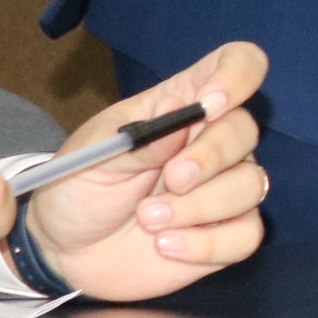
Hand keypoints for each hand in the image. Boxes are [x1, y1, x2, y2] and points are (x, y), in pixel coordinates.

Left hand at [23, 42, 269, 301]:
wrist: (67, 252)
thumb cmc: (79, 191)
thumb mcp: (91, 159)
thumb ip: (137, 140)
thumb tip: (179, 110)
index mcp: (184, 107)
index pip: (236, 65)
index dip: (237, 75)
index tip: (211, 105)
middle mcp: (214, 143)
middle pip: (246, 129)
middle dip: (211, 156)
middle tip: (170, 180)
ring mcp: (225, 188)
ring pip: (250, 185)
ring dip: (199, 207)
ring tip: (148, 221)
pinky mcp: (228, 233)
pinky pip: (247, 234)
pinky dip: (207, 244)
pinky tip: (167, 245)